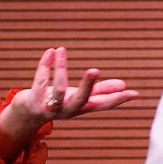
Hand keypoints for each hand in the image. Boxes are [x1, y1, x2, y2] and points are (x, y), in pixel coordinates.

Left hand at [0, 47, 138, 154]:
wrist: (28, 113)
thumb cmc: (59, 102)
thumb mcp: (80, 97)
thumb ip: (100, 91)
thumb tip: (124, 86)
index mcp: (82, 107)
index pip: (103, 104)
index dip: (118, 99)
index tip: (134, 93)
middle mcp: (67, 110)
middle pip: (80, 101)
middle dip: (87, 86)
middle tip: (94, 70)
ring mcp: (50, 108)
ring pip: (57, 91)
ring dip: (60, 69)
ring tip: (62, 50)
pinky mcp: (34, 101)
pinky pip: (40, 81)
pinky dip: (45, 65)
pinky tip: (51, 52)